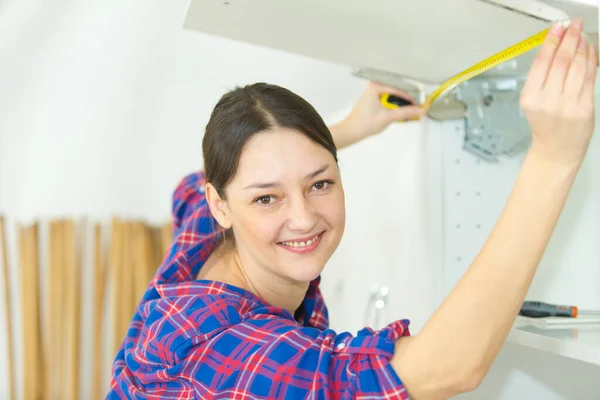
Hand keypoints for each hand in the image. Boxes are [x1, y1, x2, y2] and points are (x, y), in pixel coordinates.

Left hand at [330, 81, 424, 148]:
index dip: (410, 98)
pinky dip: (395, 106)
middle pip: (396, 91)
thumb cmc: (365, 123)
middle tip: (417, 107)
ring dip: (401, 104)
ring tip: (411, 110)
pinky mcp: (373, 100)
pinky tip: (401, 112)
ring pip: (392, 96)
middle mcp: (374, 86)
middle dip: (406, 100)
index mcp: (375, 86)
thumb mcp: (388, 117)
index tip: (420, 104)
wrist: (351, 132)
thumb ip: (405, 113)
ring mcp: (373, 92)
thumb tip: (421, 110)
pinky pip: (388, 100)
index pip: (398, 89)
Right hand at [520, 18, 596, 165]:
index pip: (542, 62)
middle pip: (561, 61)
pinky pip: (589, 78)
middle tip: (574, 25)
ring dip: (582, 47)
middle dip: (569, 39)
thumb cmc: (546, 126)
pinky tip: (590, 51)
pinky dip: (591, 61)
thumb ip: (544, 78)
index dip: (551, 41)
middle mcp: (548, 101)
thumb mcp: (534, 102)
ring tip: (582, 35)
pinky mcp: (585, 108)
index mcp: (530, 98)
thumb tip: (556, 47)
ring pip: (578, 67)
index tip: (558, 27)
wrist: (556, 151)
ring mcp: (568, 105)